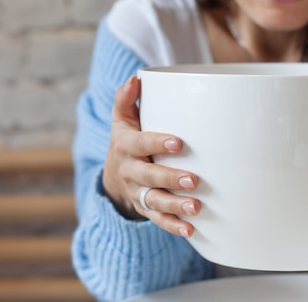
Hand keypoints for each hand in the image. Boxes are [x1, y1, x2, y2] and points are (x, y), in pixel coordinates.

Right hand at [102, 75, 200, 236]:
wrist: (111, 177)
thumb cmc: (127, 141)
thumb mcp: (122, 121)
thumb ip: (126, 100)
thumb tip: (136, 78)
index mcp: (126, 146)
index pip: (140, 143)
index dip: (157, 143)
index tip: (178, 143)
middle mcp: (130, 171)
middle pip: (149, 176)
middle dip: (171, 178)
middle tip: (194, 180)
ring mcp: (137, 192)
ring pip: (155, 201)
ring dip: (175, 206)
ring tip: (196, 207)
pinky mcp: (145, 209)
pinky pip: (157, 220)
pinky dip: (173, 227)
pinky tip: (191, 229)